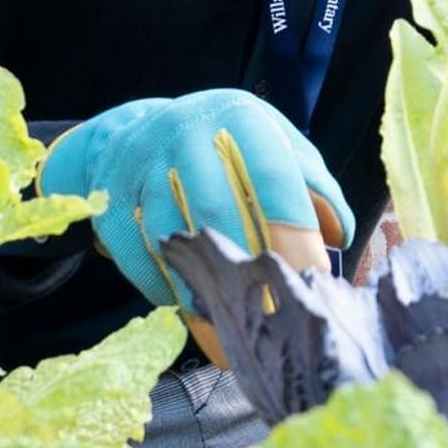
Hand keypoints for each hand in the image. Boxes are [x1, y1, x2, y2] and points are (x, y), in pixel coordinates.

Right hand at [43, 90, 349, 311]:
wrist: (133, 132)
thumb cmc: (225, 148)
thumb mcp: (274, 145)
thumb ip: (313, 184)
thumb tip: (339, 237)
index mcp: (240, 118)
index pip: (273, 177)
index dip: (295, 232)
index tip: (312, 279)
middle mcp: (186, 134)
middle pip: (218, 210)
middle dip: (247, 267)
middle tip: (273, 315)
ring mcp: (140, 166)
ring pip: (172, 237)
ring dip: (202, 288)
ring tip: (231, 329)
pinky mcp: (108, 200)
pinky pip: (138, 256)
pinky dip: (165, 289)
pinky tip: (191, 309)